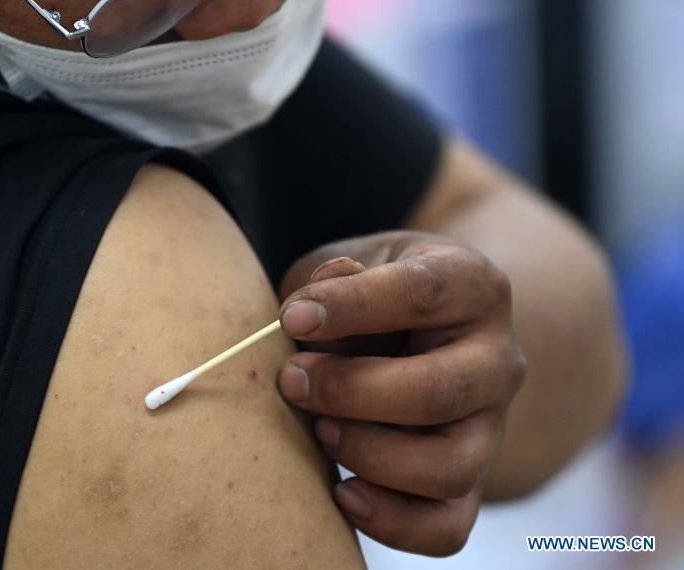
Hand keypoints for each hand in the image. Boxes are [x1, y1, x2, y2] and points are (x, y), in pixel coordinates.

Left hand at [276, 232, 526, 555]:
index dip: (351, 306)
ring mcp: (491, 426)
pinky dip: (391, 522)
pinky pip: (446, 527)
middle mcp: (497, 358)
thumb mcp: (356, 262)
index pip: (422, 293)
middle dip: (351, 392)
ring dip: (370, 455)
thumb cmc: (374, 293)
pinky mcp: (473, 481)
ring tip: (320, 431)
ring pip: (450, 467)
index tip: (292, 319)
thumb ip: (334, 278)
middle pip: (440, 391)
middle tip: (292, 380)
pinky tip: (342, 490)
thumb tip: (310, 309)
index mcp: (472, 286)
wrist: (424, 330)